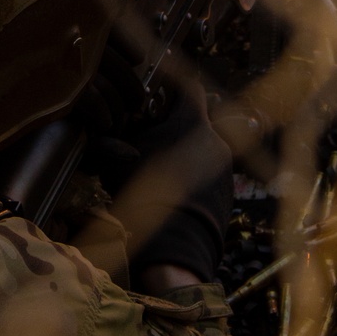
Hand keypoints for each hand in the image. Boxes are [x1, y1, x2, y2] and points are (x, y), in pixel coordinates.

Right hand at [124, 84, 232, 288]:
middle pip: (196, 120)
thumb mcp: (119, 162)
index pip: (191, 88)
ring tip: (162, 169)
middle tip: (154, 137)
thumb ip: (116, 139)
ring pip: (202, 147)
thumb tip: (108, 132)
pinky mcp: (228, 190)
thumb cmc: (145, 198)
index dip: (174, 87)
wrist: (175, 247)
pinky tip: (175, 191)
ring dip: (185, 152)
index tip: (161, 91)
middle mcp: (215, 139)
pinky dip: (194, 175)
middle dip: (176, 126)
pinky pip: (209, 172)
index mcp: (192, 123)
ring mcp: (225, 166)